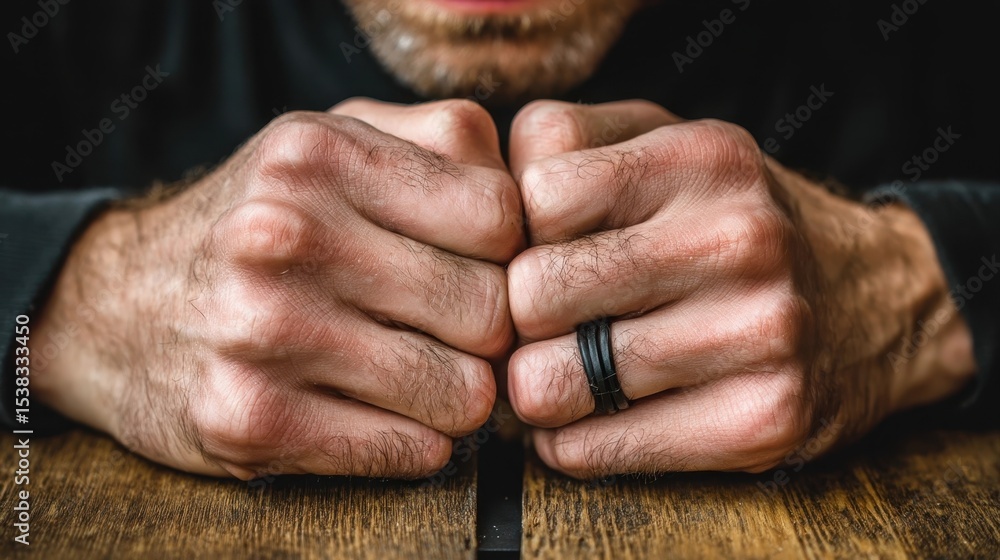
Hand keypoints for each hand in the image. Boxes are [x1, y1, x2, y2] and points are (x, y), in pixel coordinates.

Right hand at [31, 99, 522, 478]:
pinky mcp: (249, 419)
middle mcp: (286, 236)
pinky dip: (417, 441)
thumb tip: (535, 195)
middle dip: (490, 335)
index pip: (497, 218)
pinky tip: (386, 414)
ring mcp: (263, 332)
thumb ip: (437, 141)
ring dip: (458, 396)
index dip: (509, 255)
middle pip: (489, 312)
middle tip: (458, 335)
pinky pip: (410, 452)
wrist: (114, 305)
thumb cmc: (255, 221)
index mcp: (319, 156)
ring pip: (463, 394)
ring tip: (422, 374)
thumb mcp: (330, 140)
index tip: (484, 271)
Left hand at [505, 100, 976, 477]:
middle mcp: (738, 239)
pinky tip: (594, 414)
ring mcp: (759, 333)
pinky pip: (590, 450)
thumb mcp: (667, 143)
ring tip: (564, 370)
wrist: (873, 299)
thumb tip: (478, 212)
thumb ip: (569, 144)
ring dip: (537, 386)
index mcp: (702, 156)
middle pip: (531, 295)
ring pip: (547, 384)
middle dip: (519, 317)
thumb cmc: (732, 221)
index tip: (542, 251)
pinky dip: (569, 440)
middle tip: (542, 324)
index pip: (535, 196)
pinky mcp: (763, 419)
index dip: (519, 231)